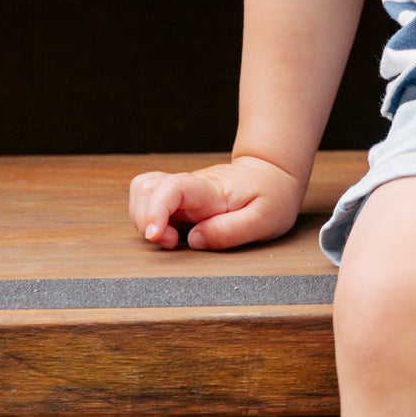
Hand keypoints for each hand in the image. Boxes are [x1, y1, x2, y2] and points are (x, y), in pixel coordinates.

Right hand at [128, 155, 302, 252]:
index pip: (173, 188)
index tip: (155, 235)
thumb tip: (194, 240)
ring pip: (143, 191)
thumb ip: (229, 232)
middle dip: (144, 220)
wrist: (273, 174)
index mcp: (211, 190)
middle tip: (172, 242)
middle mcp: (191, 186)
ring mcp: (183, 190)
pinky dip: (149, 218)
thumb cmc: (272, 197)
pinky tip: (172, 232)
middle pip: (145, 187)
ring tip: (172, 238)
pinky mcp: (180, 197)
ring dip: (144, 218)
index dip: (155, 210)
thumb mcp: (264, 219)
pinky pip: (151, 200)